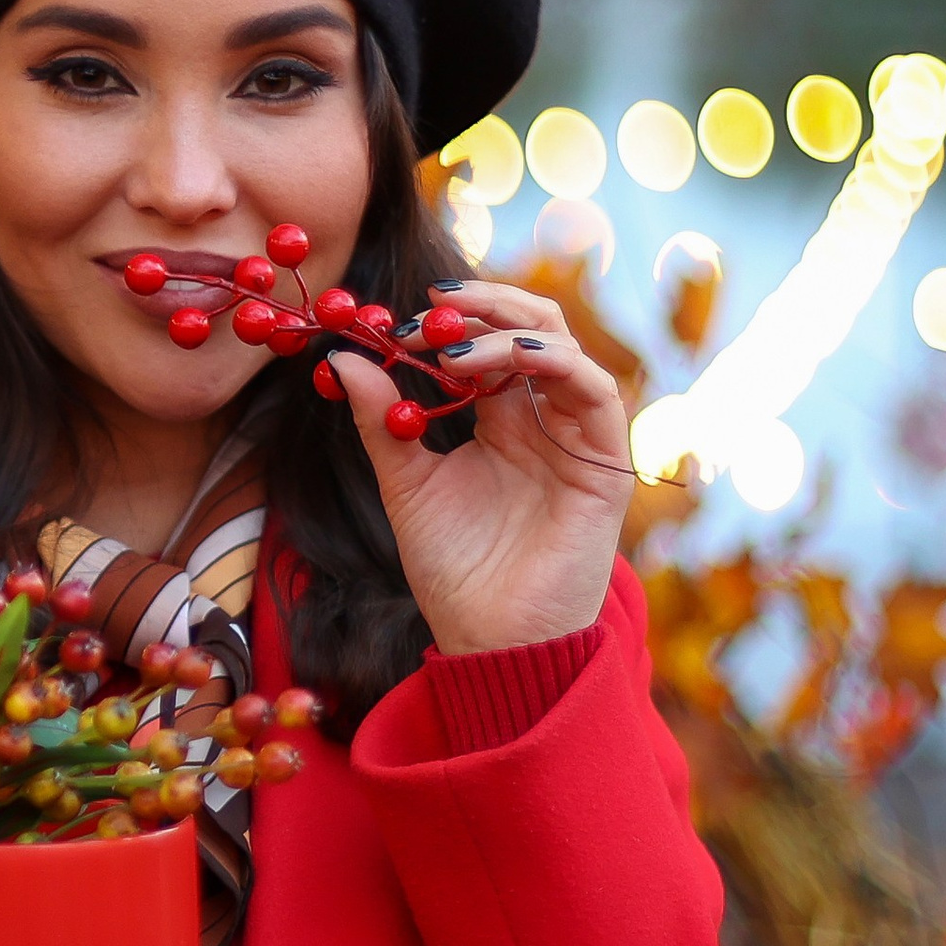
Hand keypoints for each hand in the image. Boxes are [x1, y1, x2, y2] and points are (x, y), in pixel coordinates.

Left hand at [330, 278, 630, 654]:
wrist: (492, 640)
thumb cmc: (453, 571)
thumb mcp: (405, 485)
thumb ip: (382, 422)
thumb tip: (341, 359)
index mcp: (501, 419)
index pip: (487, 341)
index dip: (450, 320)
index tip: (396, 317)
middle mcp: (543, 419)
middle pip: (531, 327)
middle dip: (484, 306)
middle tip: (433, 305)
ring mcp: (576, 438)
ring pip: (563, 349)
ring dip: (510, 332)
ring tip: (454, 348)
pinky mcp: (604, 464)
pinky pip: (597, 392)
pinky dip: (559, 362)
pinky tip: (515, 357)